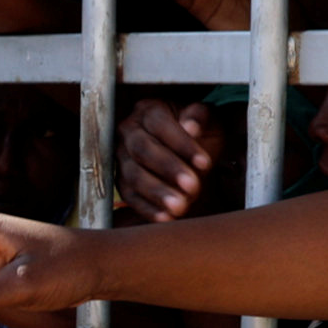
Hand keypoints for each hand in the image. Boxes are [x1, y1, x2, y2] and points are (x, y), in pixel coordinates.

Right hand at [117, 99, 226, 223]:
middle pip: (142, 149)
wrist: (190, 155)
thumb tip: (190, 126)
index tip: (205, 163)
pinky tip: (166, 217)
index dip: (182, 144)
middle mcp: (128, 131)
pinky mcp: (121, 181)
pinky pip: (129, 196)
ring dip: (157, 192)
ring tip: (180, 207)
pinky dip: (147, 209)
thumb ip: (200, 117)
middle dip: (168, 169)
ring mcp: (121, 158)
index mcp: (149, 110)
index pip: (160, 125)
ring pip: (132, 175)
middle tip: (193, 186)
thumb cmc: (199, 133)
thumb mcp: (207, 120)